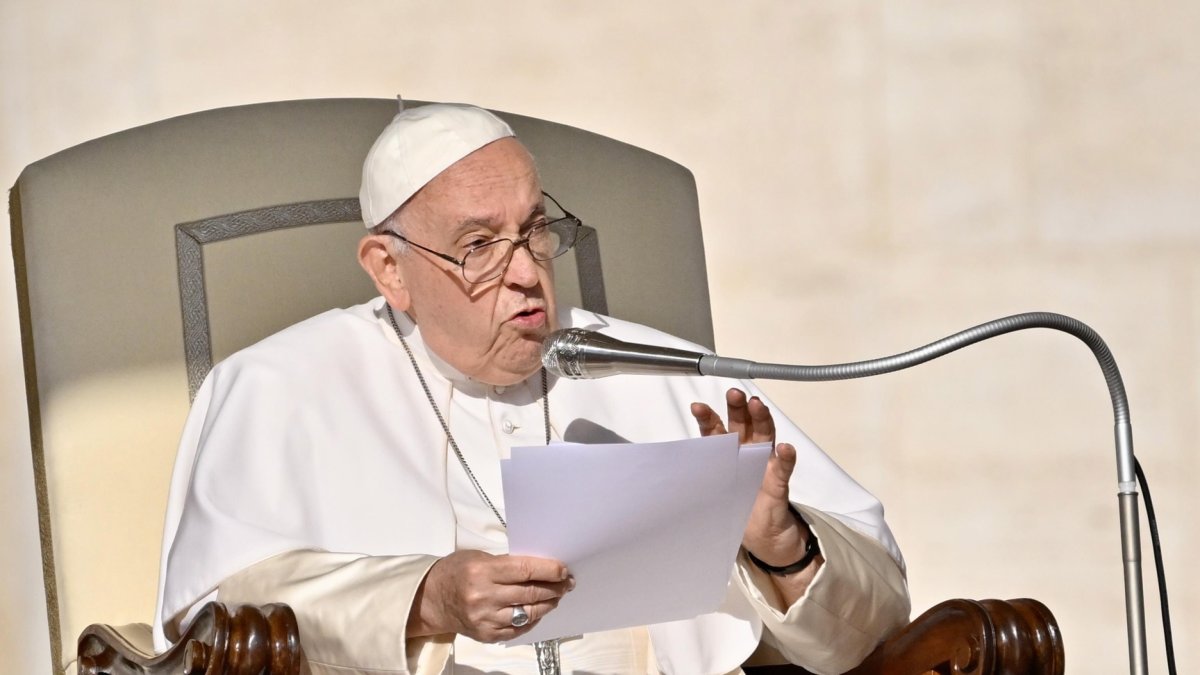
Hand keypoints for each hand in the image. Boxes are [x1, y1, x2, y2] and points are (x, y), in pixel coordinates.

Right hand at [408, 550, 573, 641]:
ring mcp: (485, 619)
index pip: (525, 570)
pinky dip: (533, 619)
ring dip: (548, 604)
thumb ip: (508, 563)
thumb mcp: (479, 557)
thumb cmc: (455, 572)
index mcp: (482, 571)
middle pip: (530, 592)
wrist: (430, 599)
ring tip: (556, 596)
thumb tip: (541, 567)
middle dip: (554, 587)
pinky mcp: (487, 635)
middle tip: (566, 582)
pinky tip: (539, 610)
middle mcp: (484, 596)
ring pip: (528, 612)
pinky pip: (519, 628)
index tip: (564, 569)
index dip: (549, 570)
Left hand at [690, 388, 810, 568]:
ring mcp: (765, 466)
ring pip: (765, 436)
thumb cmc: (737, 509)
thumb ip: (696, 483)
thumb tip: (662, 479)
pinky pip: (783, 469)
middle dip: (737, 407)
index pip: (717, 431)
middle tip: (733, 393)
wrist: (765, 538)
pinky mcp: (778, 484)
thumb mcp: (711, 494)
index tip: (697, 407)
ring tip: (757, 405)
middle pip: (743, 424)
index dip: (708, 418)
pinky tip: (785, 448)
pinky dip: (785, 458)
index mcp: (727, 454)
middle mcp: (747, 453)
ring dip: (762, 420)